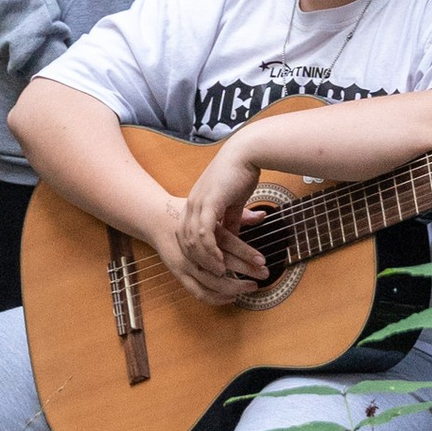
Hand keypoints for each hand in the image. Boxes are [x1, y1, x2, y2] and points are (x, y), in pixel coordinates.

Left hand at [161, 141, 273, 307]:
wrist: (246, 153)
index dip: (197, 253)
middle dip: (199, 262)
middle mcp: (191, 204)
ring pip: (192, 241)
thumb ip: (231, 221)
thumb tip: (233, 238)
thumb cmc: (242, 173)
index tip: (210, 268)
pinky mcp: (208, 203)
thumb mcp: (233, 203)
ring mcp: (197, 204)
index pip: (187, 235)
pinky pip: (203, 234)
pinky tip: (221, 262)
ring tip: (219, 274)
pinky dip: (210, 251)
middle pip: (185, 241)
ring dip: (205, 260)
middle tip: (214, 277)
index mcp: (195, 203)